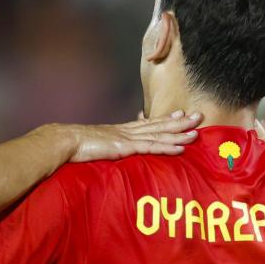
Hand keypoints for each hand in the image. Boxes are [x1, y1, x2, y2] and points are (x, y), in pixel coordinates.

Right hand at [65, 111, 201, 162]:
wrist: (65, 142)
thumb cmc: (76, 146)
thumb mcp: (97, 144)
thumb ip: (109, 146)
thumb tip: (112, 150)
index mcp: (122, 131)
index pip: (148, 123)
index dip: (166, 119)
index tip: (181, 114)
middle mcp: (128, 131)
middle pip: (159, 125)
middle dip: (180, 122)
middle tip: (199, 116)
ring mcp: (127, 138)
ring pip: (159, 135)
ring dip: (179, 134)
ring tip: (196, 131)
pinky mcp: (125, 148)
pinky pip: (150, 148)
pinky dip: (166, 147)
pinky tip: (180, 148)